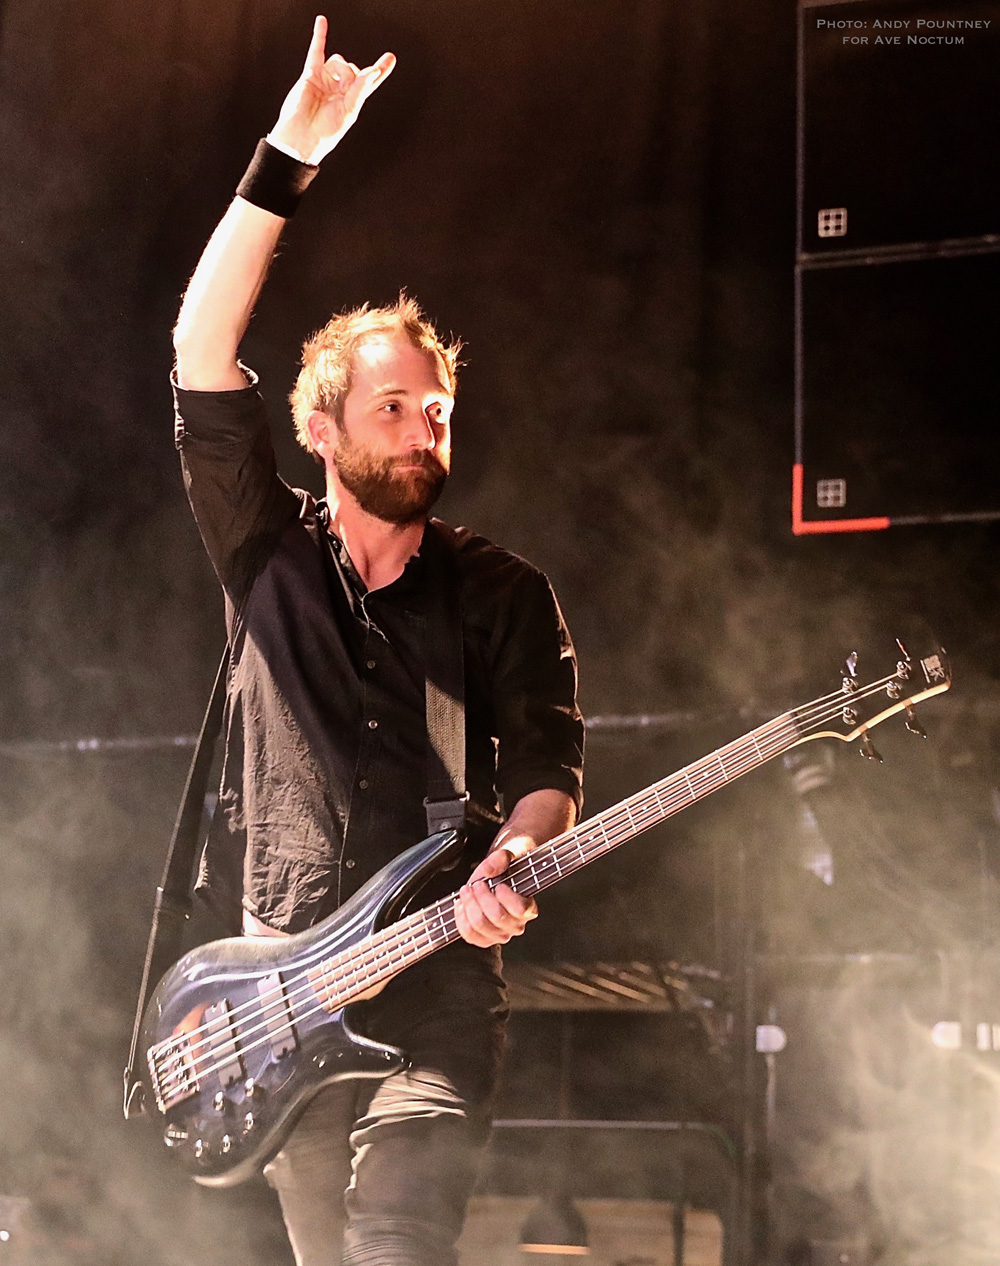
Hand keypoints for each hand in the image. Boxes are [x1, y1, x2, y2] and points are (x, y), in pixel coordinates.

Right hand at [270, 15, 394, 163]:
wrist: (302, 136)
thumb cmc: (325, 132)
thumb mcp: (349, 111)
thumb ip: (361, 89)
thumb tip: (373, 70)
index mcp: (352, 100)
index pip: (369, 82)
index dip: (380, 70)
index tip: (390, 58)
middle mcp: (340, 89)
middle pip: (352, 69)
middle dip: (351, 75)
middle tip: (343, 90)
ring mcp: (326, 81)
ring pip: (338, 61)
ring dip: (338, 68)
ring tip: (331, 85)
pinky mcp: (311, 75)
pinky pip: (316, 51)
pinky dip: (320, 36)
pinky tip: (322, 22)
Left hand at [453, 846, 538, 947]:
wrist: (496, 879)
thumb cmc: (504, 871)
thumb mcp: (506, 857)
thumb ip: (500, 858)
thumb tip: (489, 870)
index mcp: (528, 908)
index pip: (520, 909)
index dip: (506, 896)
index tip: (499, 885)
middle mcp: (516, 925)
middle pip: (496, 916)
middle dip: (482, 896)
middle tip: (477, 884)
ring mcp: (500, 934)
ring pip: (480, 925)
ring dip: (469, 904)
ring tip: (467, 890)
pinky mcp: (484, 939)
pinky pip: (469, 934)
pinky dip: (461, 918)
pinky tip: (462, 904)